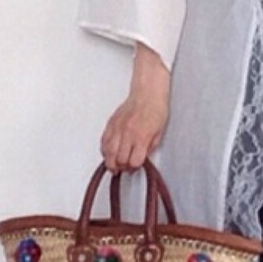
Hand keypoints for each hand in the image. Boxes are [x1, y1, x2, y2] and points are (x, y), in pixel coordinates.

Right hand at [99, 43, 169, 172]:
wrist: (147, 93)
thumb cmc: (156, 109)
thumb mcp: (159, 133)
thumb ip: (149, 148)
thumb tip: (141, 160)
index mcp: (141, 136)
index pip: (133, 161)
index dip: (134, 168)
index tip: (135, 167)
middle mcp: (127, 133)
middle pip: (118, 159)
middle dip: (121, 167)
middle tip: (124, 169)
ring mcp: (117, 128)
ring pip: (107, 152)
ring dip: (110, 161)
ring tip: (114, 165)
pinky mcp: (111, 124)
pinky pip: (103, 141)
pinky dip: (104, 150)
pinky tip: (108, 152)